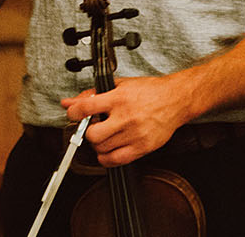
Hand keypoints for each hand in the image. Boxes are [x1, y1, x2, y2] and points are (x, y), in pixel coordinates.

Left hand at [61, 74, 187, 166]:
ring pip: (103, 149)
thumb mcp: (119, 85)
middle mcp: (125, 117)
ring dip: (98, 144)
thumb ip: (92, 94)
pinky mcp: (142, 147)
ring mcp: (134, 134)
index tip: (73, 114)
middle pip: (92, 134)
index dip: (73, 113)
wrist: (175, 100)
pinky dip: (107, 158)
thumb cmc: (149, 91)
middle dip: (87, 132)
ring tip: (104, 136)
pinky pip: (117, 160)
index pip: (86, 108)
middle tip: (92, 127)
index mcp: (118, 98)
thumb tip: (69, 102)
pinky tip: (108, 150)